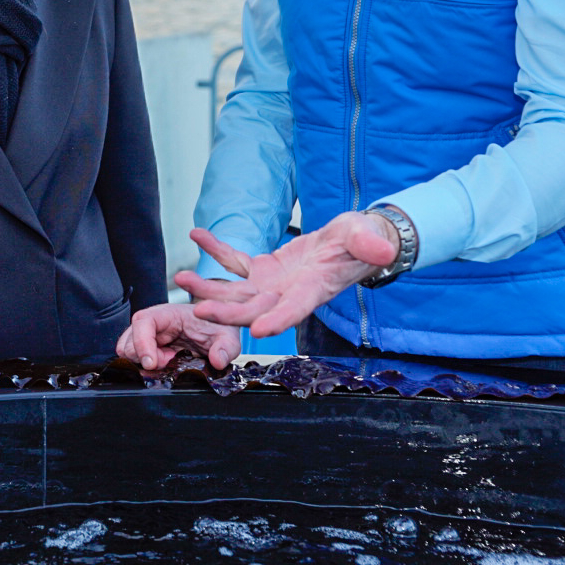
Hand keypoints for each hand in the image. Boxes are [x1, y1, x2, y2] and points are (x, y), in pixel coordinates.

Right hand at [116, 303, 241, 370]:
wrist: (215, 327)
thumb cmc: (217, 326)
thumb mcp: (228, 336)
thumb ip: (226, 347)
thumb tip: (217, 360)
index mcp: (168, 313)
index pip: (142, 322)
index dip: (142, 342)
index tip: (152, 363)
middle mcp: (153, 322)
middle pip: (129, 340)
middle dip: (145, 358)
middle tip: (169, 363)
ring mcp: (148, 335)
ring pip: (128, 351)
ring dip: (145, 363)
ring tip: (168, 363)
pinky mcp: (148, 347)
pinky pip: (135, 359)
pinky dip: (145, 366)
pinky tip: (165, 365)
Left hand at [177, 214, 399, 337]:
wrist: (353, 243)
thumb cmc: (364, 241)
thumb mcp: (368, 238)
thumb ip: (370, 244)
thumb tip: (382, 249)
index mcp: (314, 290)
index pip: (294, 310)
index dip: (276, 320)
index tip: (257, 330)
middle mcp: (288, 293)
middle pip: (254, 309)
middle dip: (227, 312)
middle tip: (199, 312)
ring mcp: (273, 283)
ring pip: (236, 291)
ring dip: (209, 287)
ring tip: (181, 279)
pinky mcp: (263, 269)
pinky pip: (234, 261)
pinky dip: (216, 250)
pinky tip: (197, 235)